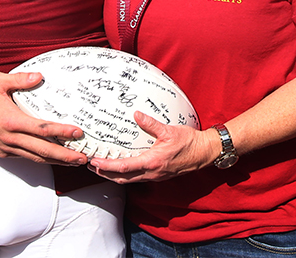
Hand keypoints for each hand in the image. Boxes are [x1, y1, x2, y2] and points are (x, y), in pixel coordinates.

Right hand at [0, 71, 89, 164]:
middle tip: (82, 158)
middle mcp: (8, 138)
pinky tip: (49, 157)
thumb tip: (40, 77)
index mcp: (10, 120)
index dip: (62, 133)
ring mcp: (4, 147)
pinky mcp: (0, 152)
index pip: (42, 129)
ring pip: (34, 158)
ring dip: (54, 161)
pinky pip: (23, 157)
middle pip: (42, 150)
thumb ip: (21, 80)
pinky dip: (38, 158)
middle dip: (64, 156)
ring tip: (72, 161)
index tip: (77, 134)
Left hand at [89, 112, 214, 183]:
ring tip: (102, 168)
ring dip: (114, 176)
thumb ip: (151, 124)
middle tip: (91, 166)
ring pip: (129, 180)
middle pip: (122, 179)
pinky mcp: (158, 175)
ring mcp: (155, 176)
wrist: (204, 153)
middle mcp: (151, 173)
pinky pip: (137, 178)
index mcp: (152, 162)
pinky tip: (122, 167)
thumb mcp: (169, 130)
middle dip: (105, 174)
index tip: (94, 162)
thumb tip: (136, 115)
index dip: (106, 167)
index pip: (123, 168)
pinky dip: (125, 175)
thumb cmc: (189, 142)